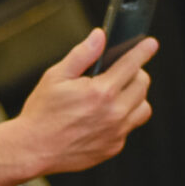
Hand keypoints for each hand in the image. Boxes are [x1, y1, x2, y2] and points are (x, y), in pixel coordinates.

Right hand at [14, 26, 154, 175]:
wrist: (33, 149)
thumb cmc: (42, 111)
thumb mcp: (56, 76)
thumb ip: (82, 54)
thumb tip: (100, 36)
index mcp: (101, 92)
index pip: (131, 65)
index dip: (143, 51)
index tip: (151, 43)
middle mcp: (115, 113)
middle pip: (142, 85)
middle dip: (135, 73)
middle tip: (121, 71)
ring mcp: (117, 132)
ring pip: (143, 108)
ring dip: (135, 97)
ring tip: (115, 93)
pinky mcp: (114, 147)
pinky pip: (129, 127)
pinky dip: (123, 118)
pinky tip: (104, 115)